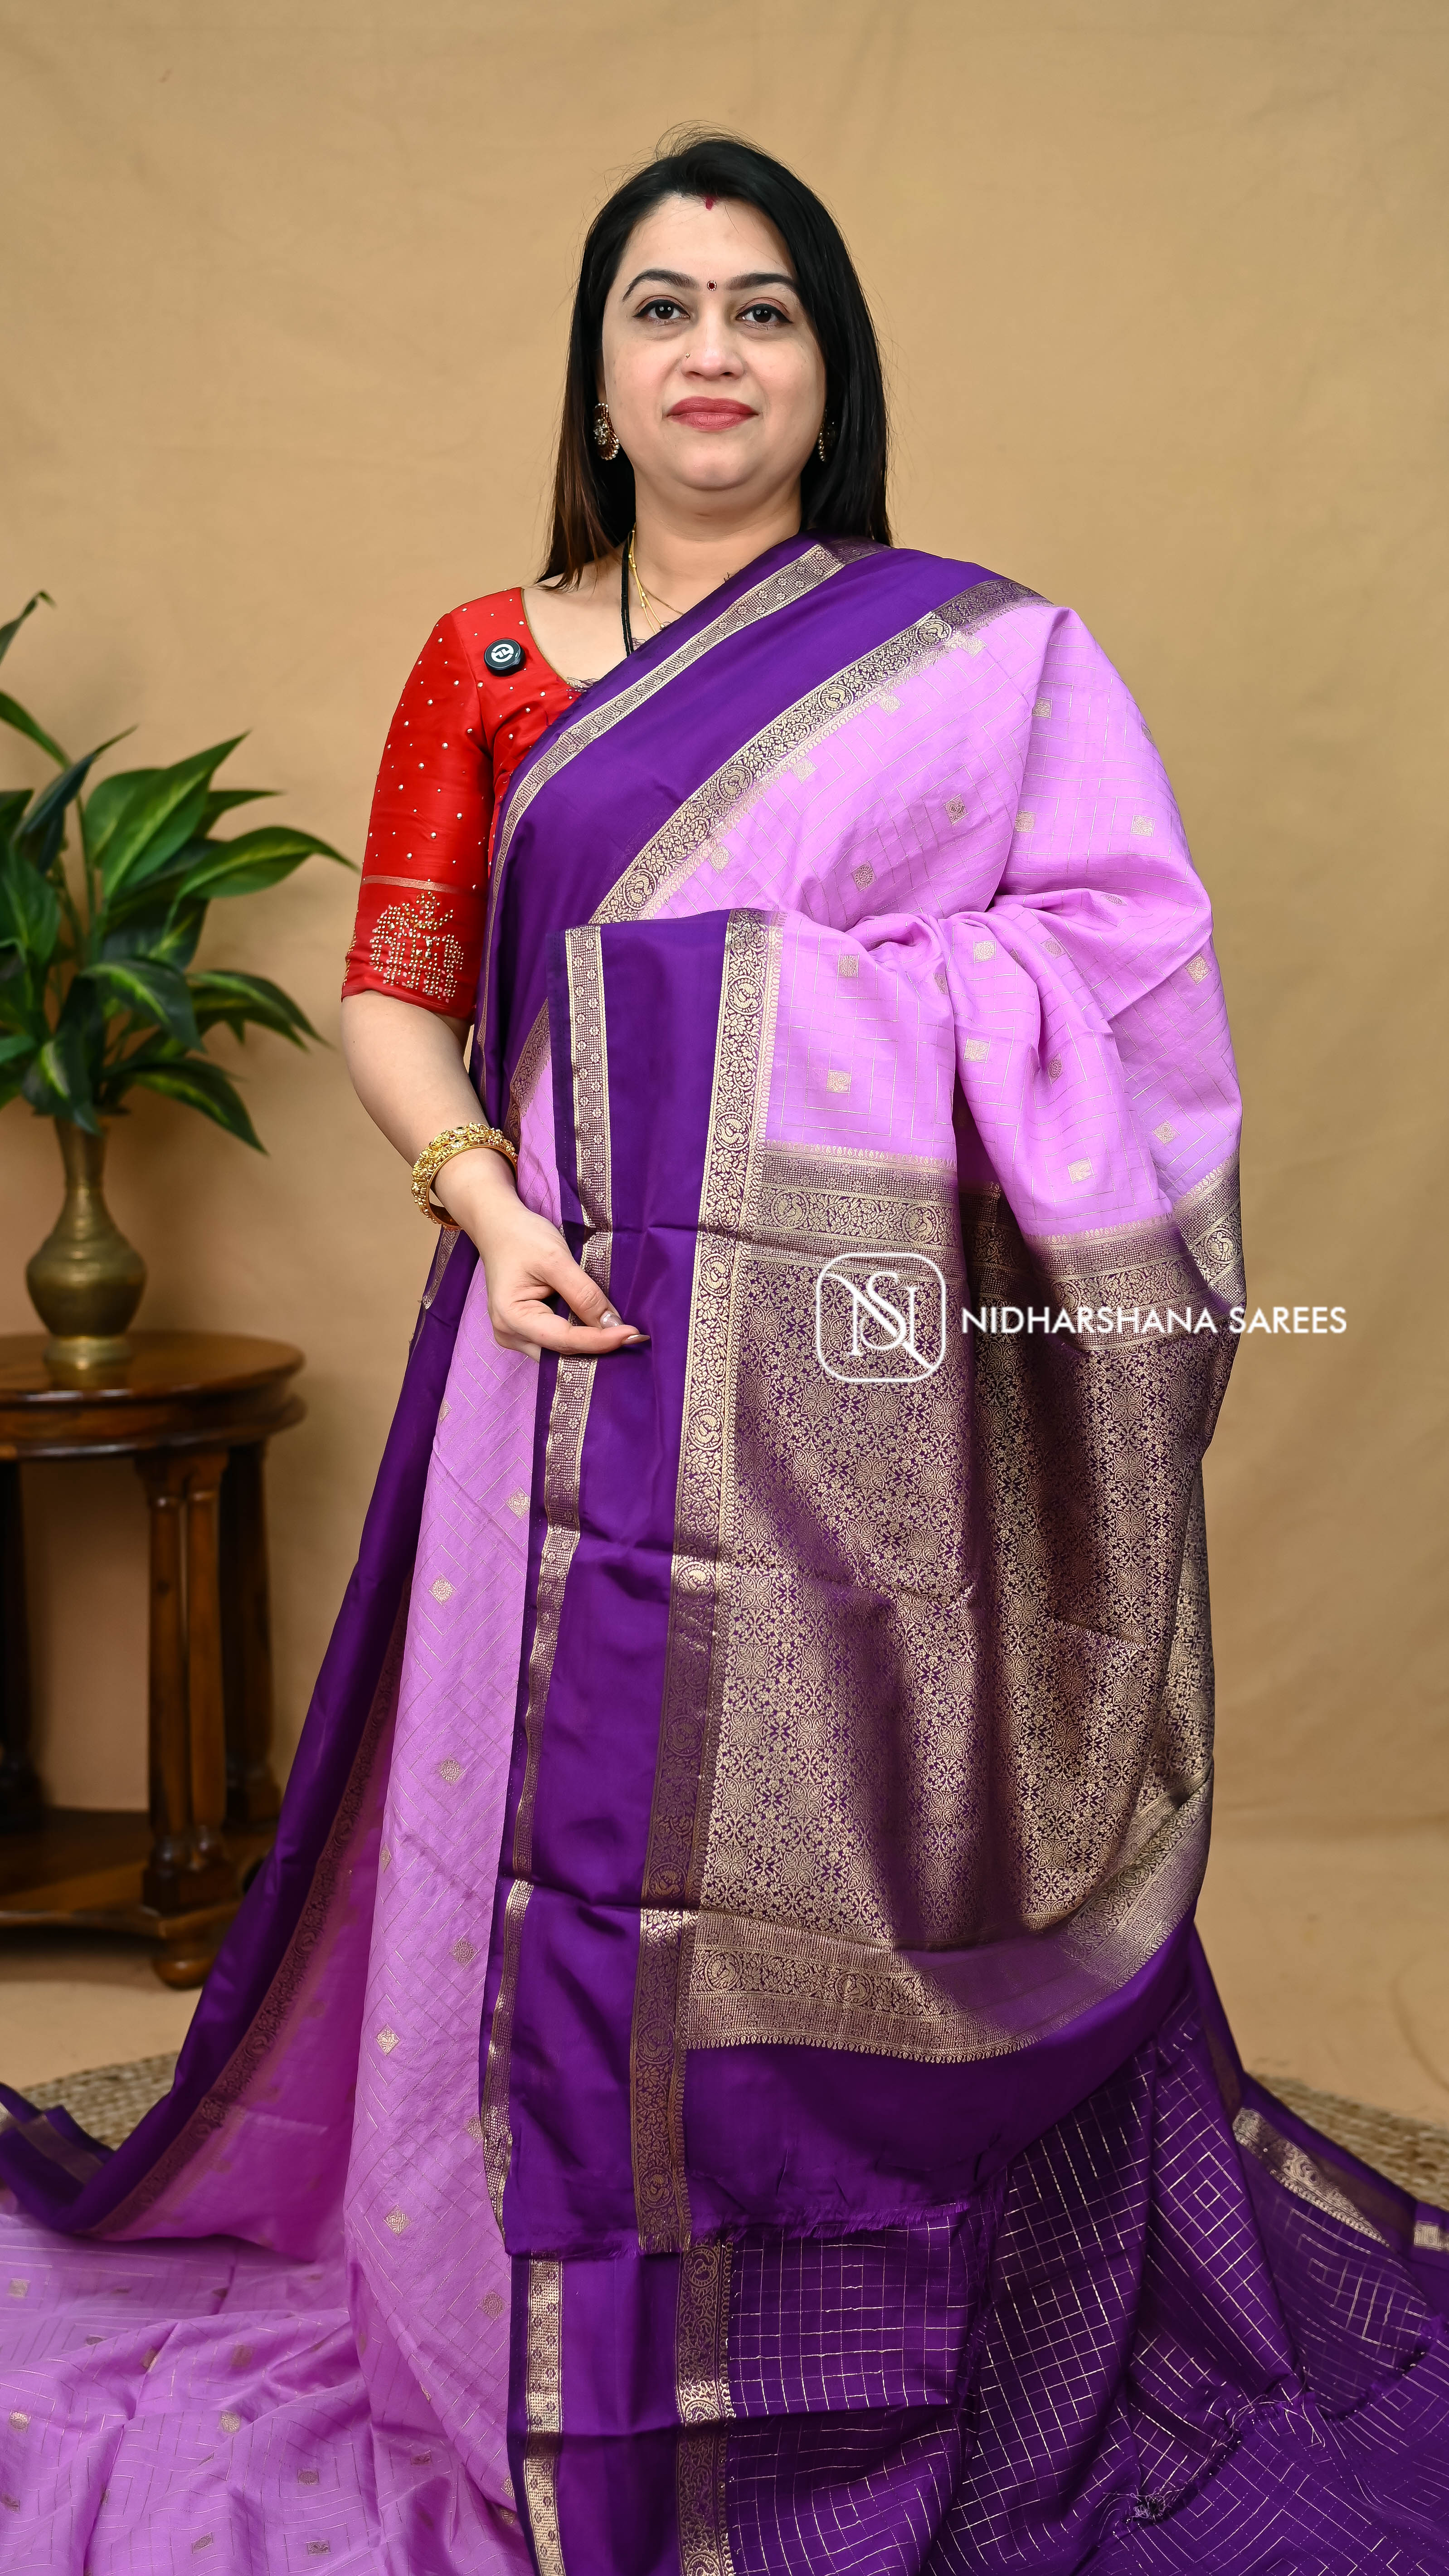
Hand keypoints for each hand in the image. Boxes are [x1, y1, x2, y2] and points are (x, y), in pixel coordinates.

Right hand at [435, 1145, 644, 1357]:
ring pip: (560, 1352)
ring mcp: (515, 1335)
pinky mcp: (525, 1330)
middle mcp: (509, 1334)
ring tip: (622, 1336)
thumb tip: (613, 1324)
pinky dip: (580, 1337)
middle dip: (597, 1348)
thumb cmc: (522, 1236)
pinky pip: (556, 1342)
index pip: (564, 1340)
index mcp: (511, 1318)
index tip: (633, 1334)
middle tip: (634, 1339)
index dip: (601, 1340)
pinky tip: (602, 1330)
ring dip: (590, 1345)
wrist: (499, 1226)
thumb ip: (583, 1293)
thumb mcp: (555, 1259)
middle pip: (561, 1353)